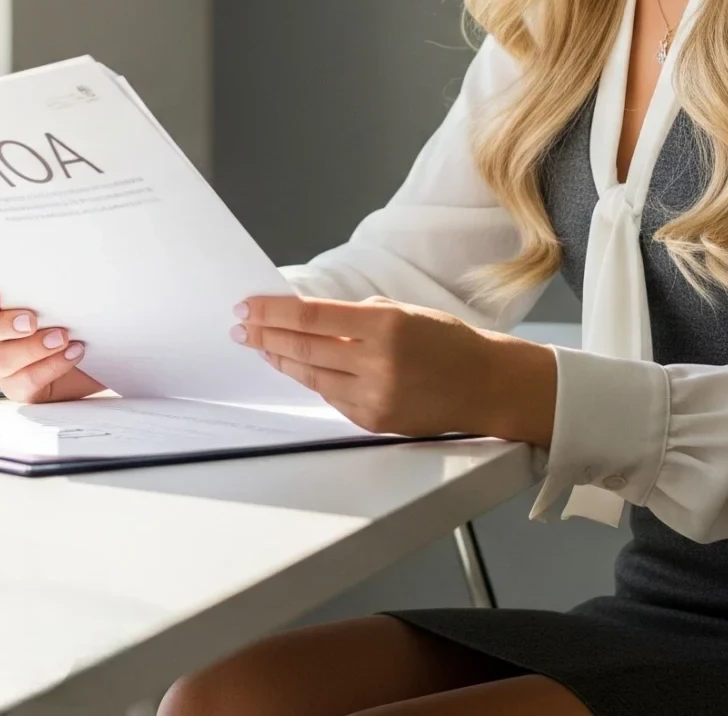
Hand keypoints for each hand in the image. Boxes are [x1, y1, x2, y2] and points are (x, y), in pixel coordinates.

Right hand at [0, 278, 104, 402]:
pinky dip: (51, 366)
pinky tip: (73, 353)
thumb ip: (50, 285)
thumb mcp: (64, 296)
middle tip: (31, 321)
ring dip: (33, 348)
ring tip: (62, 338)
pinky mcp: (21, 387)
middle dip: (4, 325)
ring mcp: (4, 364)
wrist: (102, 352)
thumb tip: (59, 270)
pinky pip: (24, 382)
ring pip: (2, 360)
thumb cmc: (77, 318)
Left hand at [235, 294, 554, 442]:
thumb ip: (356, 316)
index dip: (273, 312)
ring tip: (259, 346)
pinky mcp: (373, 420)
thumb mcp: (404, 312)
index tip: (248, 306)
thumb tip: (306, 315)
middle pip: (303, 348)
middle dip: (265, 336)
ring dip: (280, 359)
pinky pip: (331, 397)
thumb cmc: (447, 342)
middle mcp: (377, 362)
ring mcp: (375, 396)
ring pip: (311, 375)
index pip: (311, 317)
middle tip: (241, 327)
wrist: (486, 385)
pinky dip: (311, 380)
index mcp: (385, 325)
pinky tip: (295, 368)